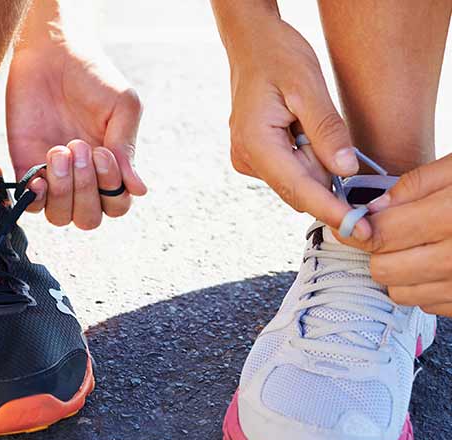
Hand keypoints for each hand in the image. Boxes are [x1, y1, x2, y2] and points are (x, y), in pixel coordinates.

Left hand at [6, 30, 145, 229]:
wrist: (52, 51)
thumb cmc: (94, 77)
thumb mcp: (122, 108)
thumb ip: (127, 148)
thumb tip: (139, 190)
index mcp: (112, 170)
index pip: (117, 205)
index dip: (111, 189)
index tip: (103, 152)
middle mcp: (84, 180)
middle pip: (89, 219)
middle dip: (86, 189)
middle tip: (79, 147)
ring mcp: (55, 177)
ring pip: (61, 217)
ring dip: (62, 191)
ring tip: (59, 150)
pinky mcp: (27, 167)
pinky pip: (30, 204)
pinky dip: (34, 197)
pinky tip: (40, 174)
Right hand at [220, 15, 368, 237]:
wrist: (251, 44)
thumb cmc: (276, 57)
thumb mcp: (309, 87)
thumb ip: (327, 132)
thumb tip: (346, 171)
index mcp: (255, 143)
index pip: (298, 189)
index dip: (330, 210)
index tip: (357, 230)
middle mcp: (246, 159)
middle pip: (298, 188)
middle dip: (323, 173)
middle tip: (323, 131)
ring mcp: (247, 160)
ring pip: (295, 180)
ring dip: (313, 161)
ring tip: (304, 121)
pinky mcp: (254, 158)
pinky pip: (288, 171)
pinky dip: (304, 158)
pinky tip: (298, 129)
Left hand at [341, 156, 451, 315]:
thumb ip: (417, 185)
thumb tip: (372, 211)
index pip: (382, 235)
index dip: (360, 228)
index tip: (355, 222)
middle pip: (384, 270)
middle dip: (380, 251)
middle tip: (393, 234)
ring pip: (401, 292)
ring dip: (400, 272)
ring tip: (420, 248)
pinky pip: (429, 306)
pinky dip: (425, 287)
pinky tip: (442, 265)